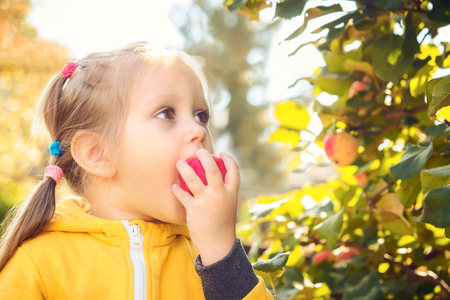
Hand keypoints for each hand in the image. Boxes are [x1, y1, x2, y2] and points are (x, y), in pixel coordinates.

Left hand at [172, 149, 239, 265]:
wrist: (218, 244)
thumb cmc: (222, 224)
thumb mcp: (228, 206)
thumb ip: (224, 193)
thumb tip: (215, 179)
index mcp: (231, 193)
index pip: (233, 171)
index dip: (228, 160)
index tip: (221, 153)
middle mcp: (220, 194)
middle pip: (212, 169)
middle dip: (205, 157)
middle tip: (198, 151)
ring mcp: (206, 201)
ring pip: (193, 179)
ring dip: (185, 168)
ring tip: (179, 163)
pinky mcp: (194, 209)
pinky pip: (182, 195)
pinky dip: (177, 189)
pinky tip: (174, 185)